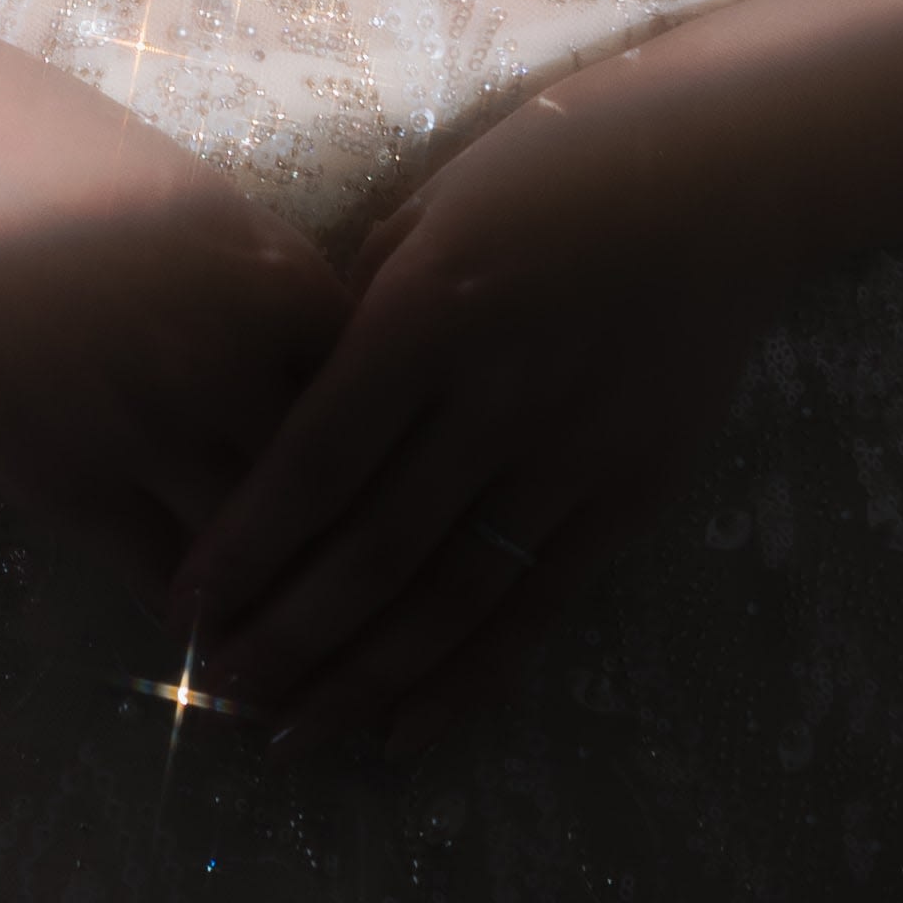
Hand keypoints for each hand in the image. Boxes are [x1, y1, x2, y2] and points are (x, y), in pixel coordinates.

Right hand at [0, 35, 350, 594]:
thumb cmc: (62, 160)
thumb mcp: (200, 202)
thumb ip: (272, 289)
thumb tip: (338, 369)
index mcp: (277, 283)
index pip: (383, 405)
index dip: (394, 461)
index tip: (399, 506)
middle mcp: (230, 361)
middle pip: (336, 495)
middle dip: (360, 559)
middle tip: (383, 617)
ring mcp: (149, 425)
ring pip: (256, 553)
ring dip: (286, 613)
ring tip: (306, 664)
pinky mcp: (69, 477)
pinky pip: (164, 578)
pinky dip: (199, 618)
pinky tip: (211, 635)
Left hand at [171, 80, 779, 742]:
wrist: (719, 179)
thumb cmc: (546, 170)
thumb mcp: (426, 209)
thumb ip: (354, 306)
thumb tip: (278, 397)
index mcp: (429, 316)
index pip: (317, 459)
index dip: (247, 543)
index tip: (183, 602)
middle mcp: (497, 400)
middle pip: (374, 549)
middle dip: (286, 632)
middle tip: (216, 687)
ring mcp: (572, 460)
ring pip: (451, 601)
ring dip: (362, 678)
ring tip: (288, 732)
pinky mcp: (630, 500)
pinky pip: (537, 611)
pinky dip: (469, 681)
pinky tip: (405, 730)